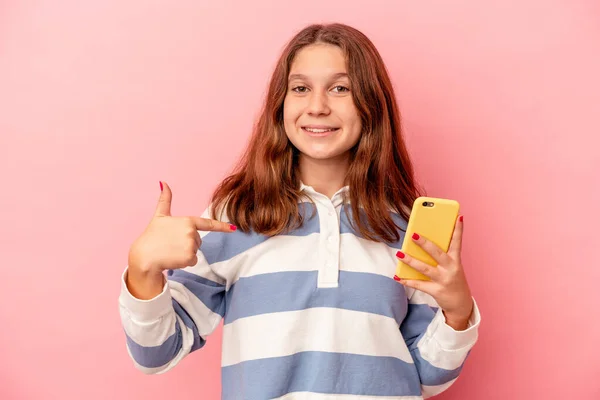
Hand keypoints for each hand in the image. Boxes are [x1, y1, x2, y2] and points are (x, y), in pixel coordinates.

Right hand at [128, 181, 235, 274]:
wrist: (144, 256)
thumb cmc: (151, 236)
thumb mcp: (159, 216)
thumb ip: (165, 199)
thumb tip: (163, 182)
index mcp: (187, 221)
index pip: (208, 224)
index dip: (222, 226)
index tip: (233, 229)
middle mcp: (191, 232)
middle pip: (198, 240)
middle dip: (187, 243)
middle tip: (171, 244)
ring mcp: (191, 244)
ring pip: (195, 251)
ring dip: (185, 253)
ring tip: (171, 250)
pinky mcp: (189, 257)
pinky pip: (193, 261)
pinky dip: (184, 262)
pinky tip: (173, 259)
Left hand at [394, 215, 473, 329]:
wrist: (461, 303)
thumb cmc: (453, 279)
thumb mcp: (452, 266)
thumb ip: (442, 254)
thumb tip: (424, 241)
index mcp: (456, 260)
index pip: (457, 242)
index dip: (458, 230)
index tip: (458, 217)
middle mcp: (451, 269)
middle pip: (437, 253)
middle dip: (425, 244)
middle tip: (413, 235)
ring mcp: (443, 280)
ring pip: (424, 268)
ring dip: (410, 261)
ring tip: (399, 254)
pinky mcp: (436, 290)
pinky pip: (418, 284)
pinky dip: (407, 281)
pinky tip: (397, 276)